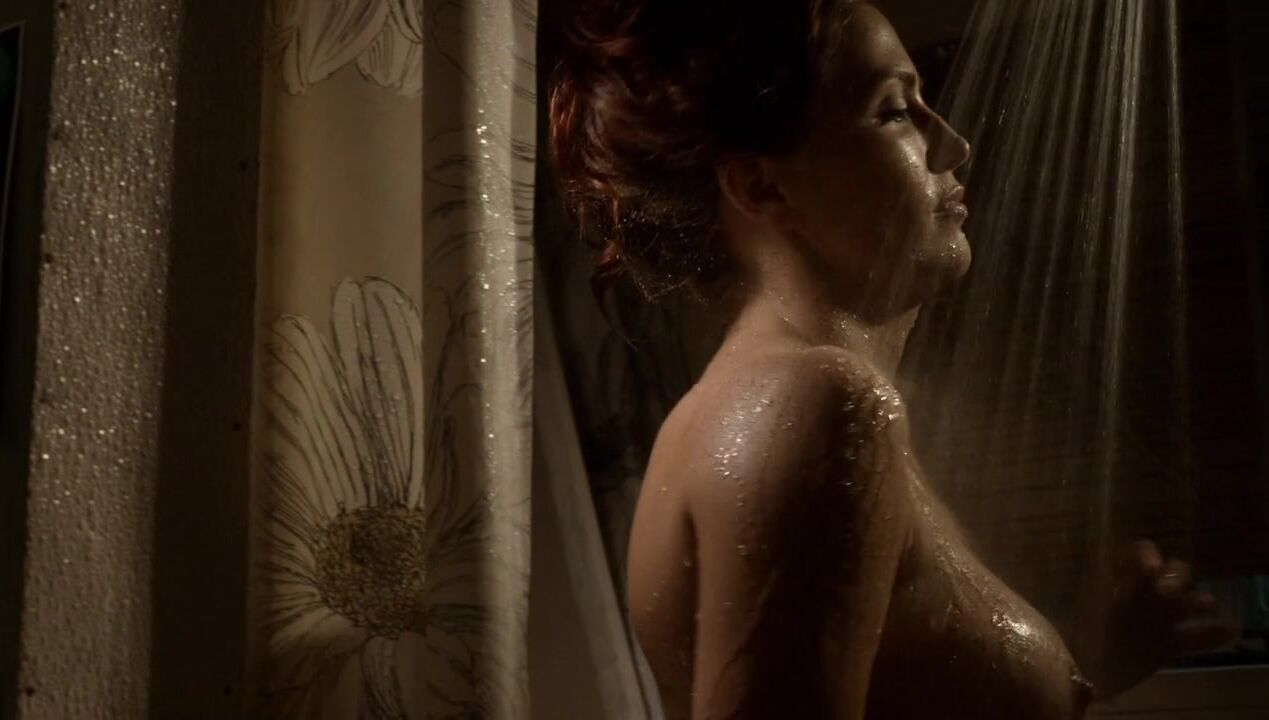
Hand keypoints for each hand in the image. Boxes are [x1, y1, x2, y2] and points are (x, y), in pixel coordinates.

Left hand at [1069, 540, 1239, 700]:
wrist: (1073, 673)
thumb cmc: (1064, 632)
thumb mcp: (1060, 603)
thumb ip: (1052, 583)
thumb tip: (1003, 566)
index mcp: (1118, 579)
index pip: (1140, 554)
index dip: (1147, 555)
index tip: (1147, 567)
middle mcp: (1142, 594)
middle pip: (1172, 573)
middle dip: (1175, 576)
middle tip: (1166, 592)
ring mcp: (1157, 619)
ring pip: (1189, 601)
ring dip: (1197, 600)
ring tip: (1199, 606)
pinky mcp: (1167, 647)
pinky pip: (1197, 638)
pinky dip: (1215, 633)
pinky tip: (1229, 630)